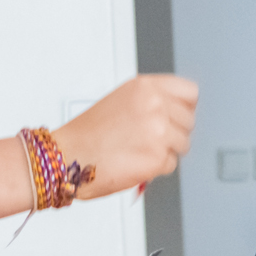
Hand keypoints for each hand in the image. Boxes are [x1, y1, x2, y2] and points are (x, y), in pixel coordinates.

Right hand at [54, 75, 196, 199]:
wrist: (66, 156)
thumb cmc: (88, 133)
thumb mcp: (122, 99)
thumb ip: (151, 100)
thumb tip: (177, 111)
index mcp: (146, 87)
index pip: (190, 92)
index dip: (185, 107)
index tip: (177, 116)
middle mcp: (155, 104)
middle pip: (189, 121)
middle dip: (174, 132)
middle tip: (149, 139)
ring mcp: (159, 131)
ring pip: (183, 144)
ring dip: (165, 151)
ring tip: (138, 150)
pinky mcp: (157, 157)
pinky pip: (171, 164)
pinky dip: (156, 168)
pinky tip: (135, 162)